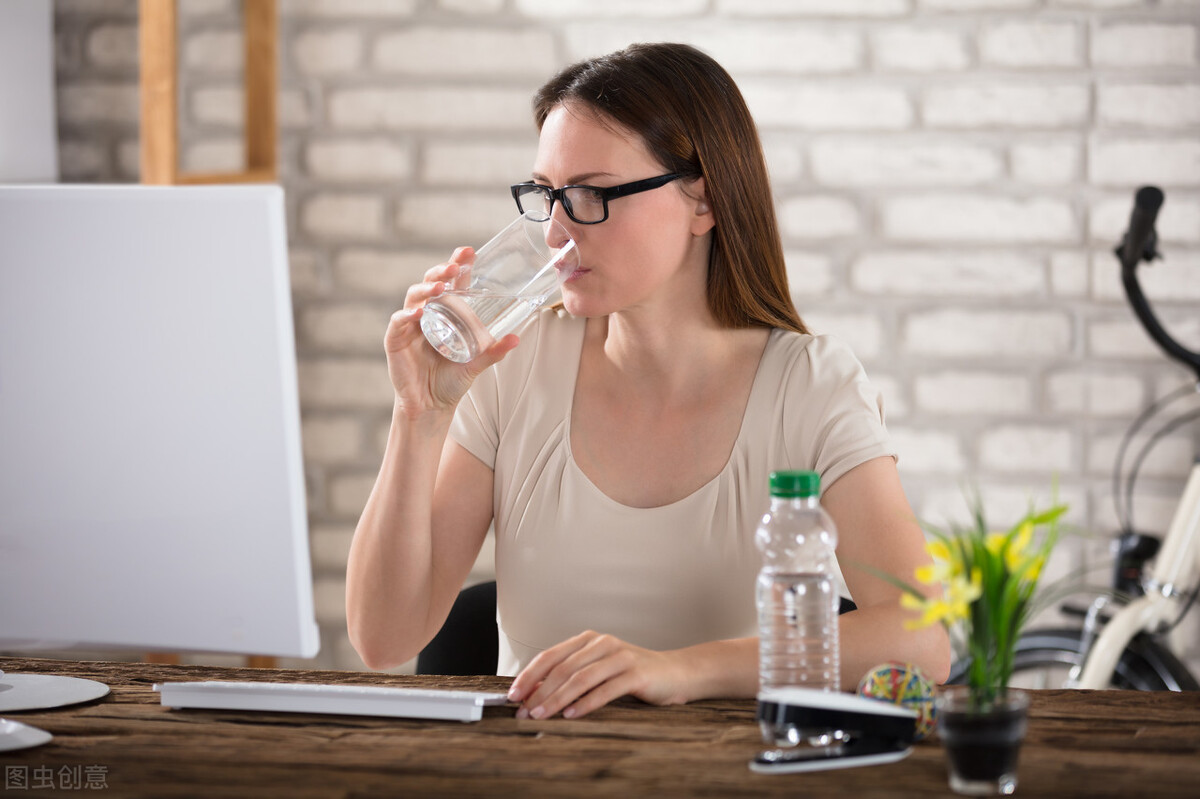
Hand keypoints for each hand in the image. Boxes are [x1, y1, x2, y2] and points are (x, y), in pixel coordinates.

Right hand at [386, 247, 518, 417]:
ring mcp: (409, 325)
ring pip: (413, 297)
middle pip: (430, 283)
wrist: (431, 406)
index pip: (451, 283)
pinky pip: (398, 321)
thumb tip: (516, 338)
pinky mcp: (395, 340)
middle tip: (455, 265)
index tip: (469, 251)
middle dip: (441, 270)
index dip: (458, 265)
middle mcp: (427, 314)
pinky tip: (418, 314)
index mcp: (446, 313)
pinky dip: (406, 315)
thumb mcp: (476, 363)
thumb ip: (493, 351)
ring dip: (426, 289)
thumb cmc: (451, 380)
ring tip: (440, 288)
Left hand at [506, 631, 689, 719]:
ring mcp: (619, 656)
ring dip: (557, 699)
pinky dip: (585, 703)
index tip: (513, 695)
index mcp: (588, 640)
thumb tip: (535, 695)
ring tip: (541, 715)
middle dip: (539, 692)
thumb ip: (571, 676)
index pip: (550, 655)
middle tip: (523, 712)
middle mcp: (602, 643)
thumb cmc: (632, 675)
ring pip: (580, 678)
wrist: (675, 673)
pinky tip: (571, 715)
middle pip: (562, 668)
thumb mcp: (598, 670)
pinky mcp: (635, 673)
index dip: (529, 675)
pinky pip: (605, 689)